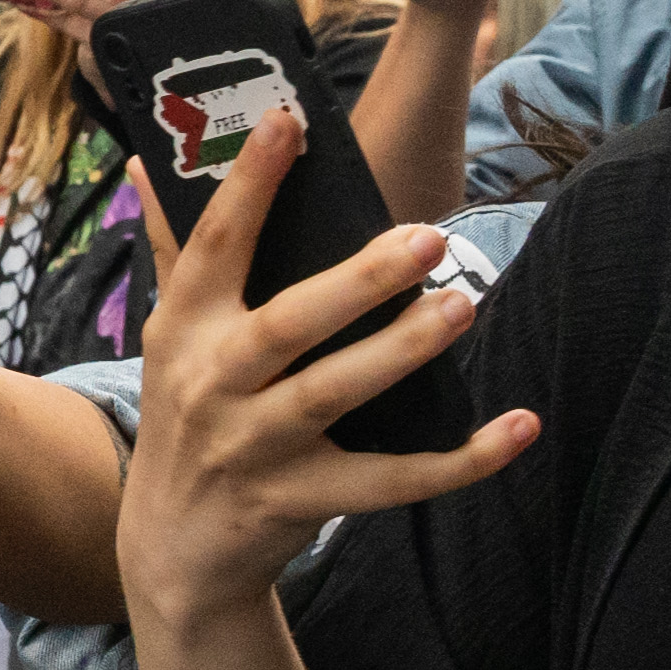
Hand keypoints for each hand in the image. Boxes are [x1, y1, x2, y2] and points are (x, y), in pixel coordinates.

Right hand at [112, 101, 538, 634]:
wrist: (174, 547)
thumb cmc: (188, 420)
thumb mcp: (170, 341)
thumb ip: (176, 255)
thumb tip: (152, 167)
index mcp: (183, 331)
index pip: (215, 246)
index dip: (250, 185)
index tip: (288, 121)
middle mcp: (213, 387)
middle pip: (287, 327)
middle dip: (355, 282)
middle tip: (426, 237)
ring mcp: (255, 448)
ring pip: (333, 396)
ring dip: (400, 353)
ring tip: (460, 305)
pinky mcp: (300, 500)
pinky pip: (390, 482)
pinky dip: (459, 462)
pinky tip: (518, 427)